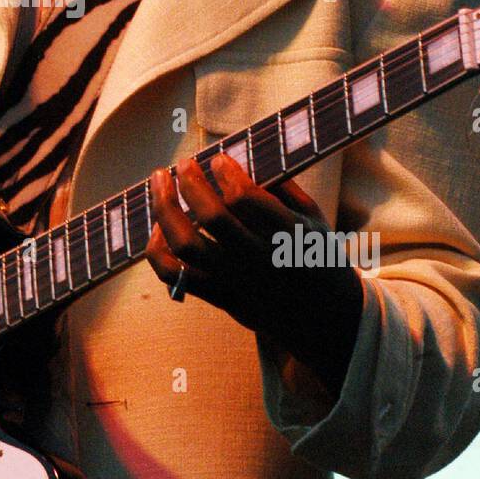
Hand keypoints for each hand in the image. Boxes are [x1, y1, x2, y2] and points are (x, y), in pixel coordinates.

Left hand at [147, 154, 362, 397]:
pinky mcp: (217, 297)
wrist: (322, 320)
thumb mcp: (314, 218)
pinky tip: (159, 227)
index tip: (218, 159)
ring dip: (165, 209)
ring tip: (160, 183)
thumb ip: (282, 187)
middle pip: (212, 218)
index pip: (247, 199)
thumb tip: (241, 159)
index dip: (226, 173)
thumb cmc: (314, 255)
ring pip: (186, 246)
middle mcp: (259, 260)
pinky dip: (157, 248)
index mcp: (288, 235)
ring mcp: (236, 281)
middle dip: (191, 183)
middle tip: (184, 163)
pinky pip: (174, 275)